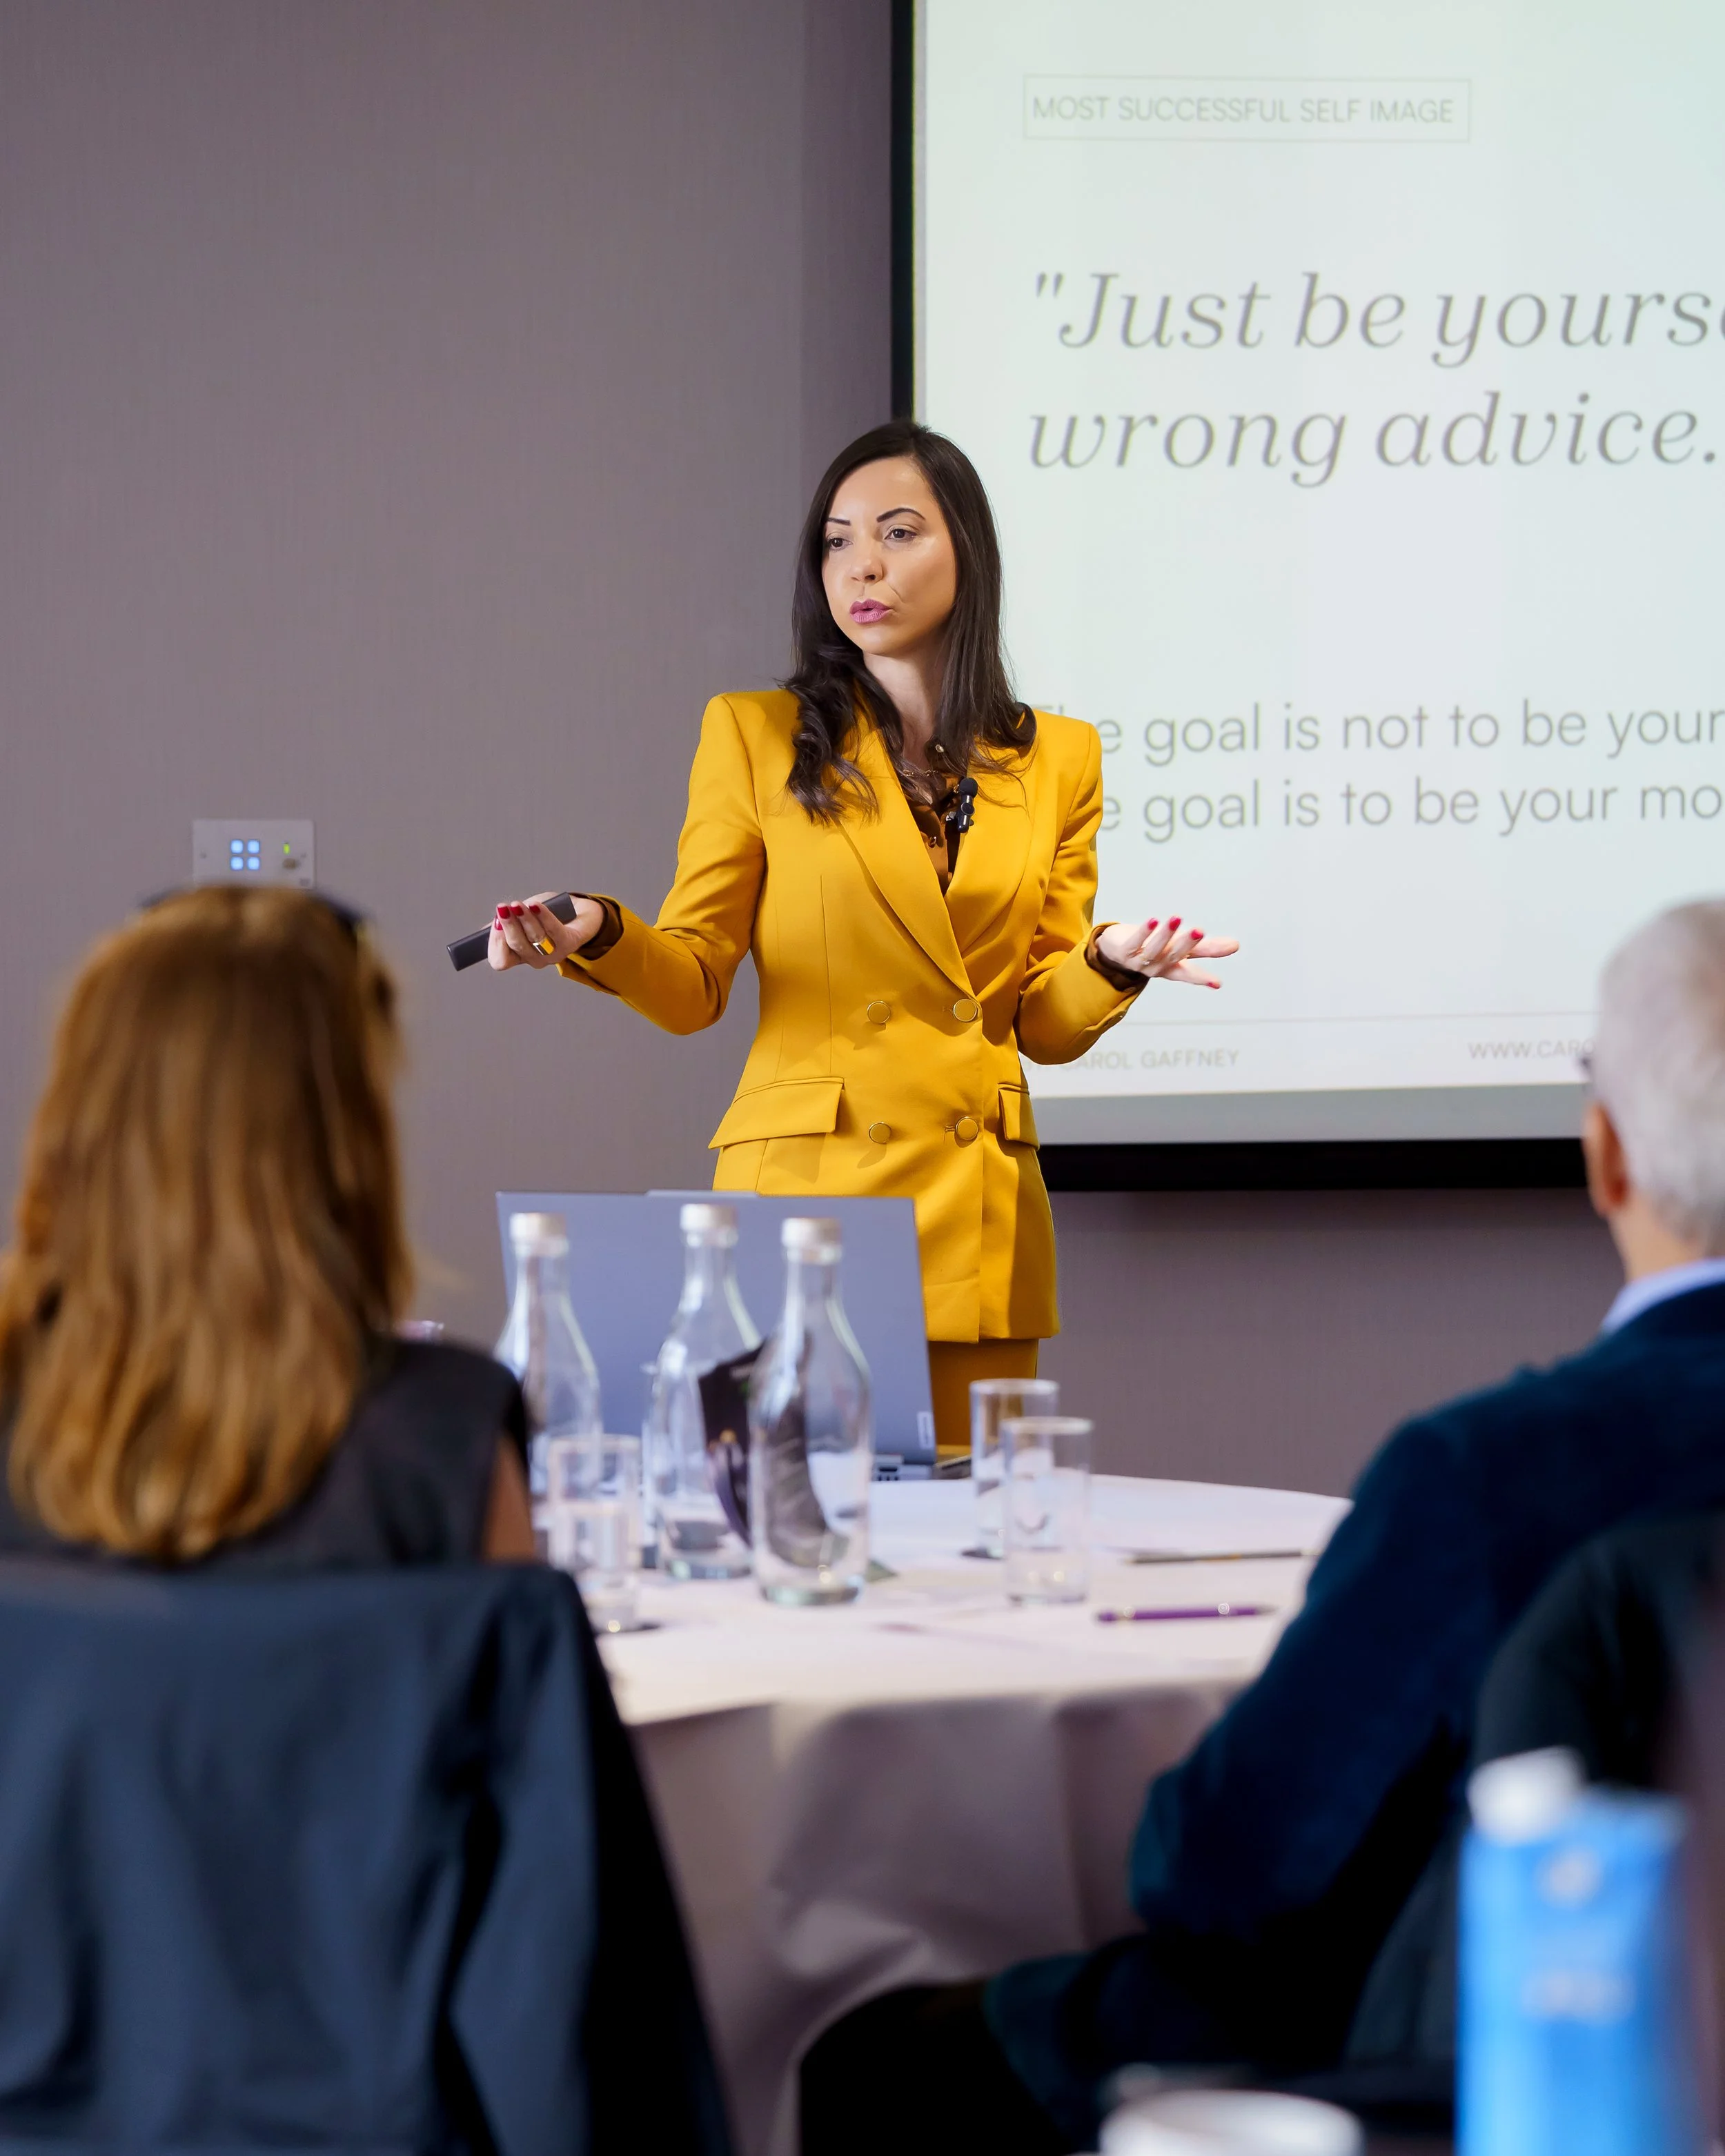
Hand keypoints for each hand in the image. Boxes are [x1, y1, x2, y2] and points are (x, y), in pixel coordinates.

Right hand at [487, 891, 604, 970]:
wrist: (576, 915)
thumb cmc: (545, 917)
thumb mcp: (521, 919)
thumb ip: (506, 923)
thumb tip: (487, 927)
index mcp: (518, 956)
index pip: (500, 961)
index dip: (495, 944)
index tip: (495, 923)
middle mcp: (535, 959)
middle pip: (517, 946)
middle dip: (509, 925)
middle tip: (502, 908)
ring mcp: (553, 954)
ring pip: (535, 937)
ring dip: (524, 919)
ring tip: (517, 904)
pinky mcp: (569, 943)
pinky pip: (554, 929)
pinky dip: (543, 916)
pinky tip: (535, 905)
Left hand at [1095, 914, 1238, 988]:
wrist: (1116, 950)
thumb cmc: (1154, 948)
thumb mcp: (1181, 948)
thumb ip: (1207, 948)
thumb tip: (1236, 946)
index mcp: (1171, 968)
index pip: (1189, 974)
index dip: (1202, 978)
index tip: (1217, 983)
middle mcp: (1156, 967)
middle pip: (1173, 956)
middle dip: (1186, 944)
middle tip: (1200, 930)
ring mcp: (1139, 961)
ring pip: (1154, 949)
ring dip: (1165, 934)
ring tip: (1177, 918)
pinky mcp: (1124, 951)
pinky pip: (1135, 942)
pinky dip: (1144, 932)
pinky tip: (1153, 920)